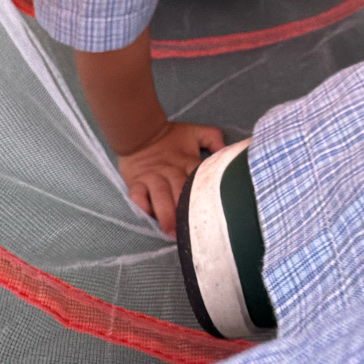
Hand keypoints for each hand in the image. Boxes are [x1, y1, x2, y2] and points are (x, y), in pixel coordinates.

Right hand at [118, 121, 225, 235]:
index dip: (205, 196)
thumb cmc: (171, 136)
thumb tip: (226, 149)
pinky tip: (149, 217)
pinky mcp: (136, 182)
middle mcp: (171, 171)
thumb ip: (213, 138)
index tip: (213, 213)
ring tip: (171, 232)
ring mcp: (152, 177)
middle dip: (186, 211)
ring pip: (160, 196)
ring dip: (166, 214)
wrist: (142, 130)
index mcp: (187, 161)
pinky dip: (142, 206)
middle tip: (192, 231)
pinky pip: (138, 196)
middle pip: (180, 192)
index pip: (199, 179)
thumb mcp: (195, 132)